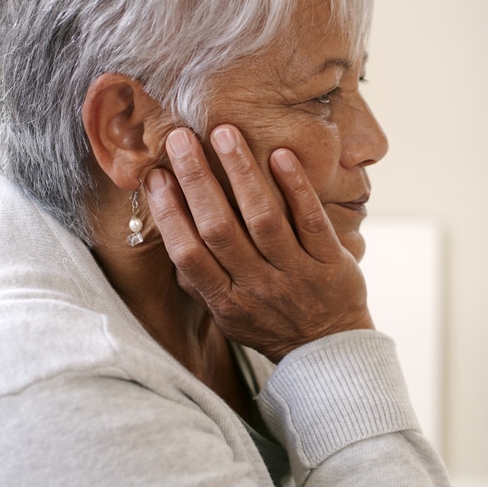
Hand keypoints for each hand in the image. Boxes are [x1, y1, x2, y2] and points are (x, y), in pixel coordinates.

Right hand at [144, 125, 373, 362]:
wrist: (329, 352)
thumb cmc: (270, 325)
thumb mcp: (227, 317)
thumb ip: (199, 281)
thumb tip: (168, 230)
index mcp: (225, 301)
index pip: (189, 254)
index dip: (169, 215)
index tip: (156, 176)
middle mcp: (258, 288)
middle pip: (220, 229)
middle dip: (197, 181)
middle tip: (181, 139)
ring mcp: (296, 275)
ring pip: (264, 219)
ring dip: (242, 173)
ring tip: (225, 134)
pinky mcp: (331, 264)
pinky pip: (311, 221)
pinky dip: (296, 188)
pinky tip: (282, 155)